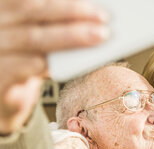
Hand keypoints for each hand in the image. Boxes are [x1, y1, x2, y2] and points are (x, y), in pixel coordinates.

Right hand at [0, 0, 107, 133]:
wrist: (3, 94)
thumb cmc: (24, 59)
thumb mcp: (38, 37)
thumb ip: (55, 25)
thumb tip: (94, 18)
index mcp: (3, 9)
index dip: (63, 1)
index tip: (91, 1)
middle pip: (32, 9)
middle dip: (71, 11)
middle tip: (103, 18)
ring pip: (33, 37)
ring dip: (71, 36)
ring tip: (100, 36)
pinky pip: (25, 66)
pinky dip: (52, 61)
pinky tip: (74, 62)